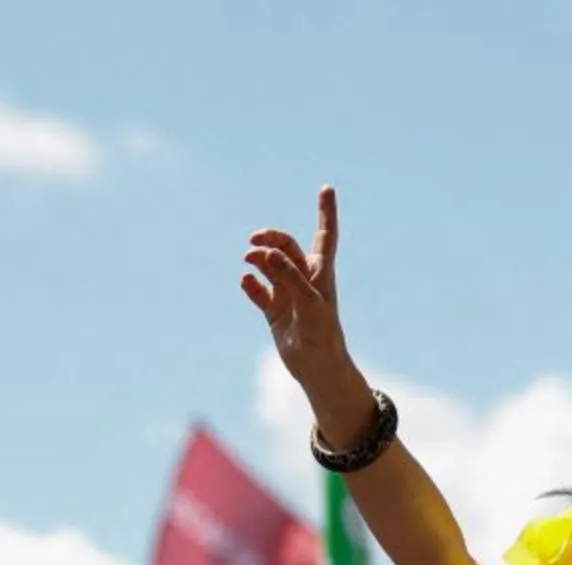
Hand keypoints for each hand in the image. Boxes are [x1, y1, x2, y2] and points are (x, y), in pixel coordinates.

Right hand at [242, 187, 354, 397]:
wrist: (318, 367)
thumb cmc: (322, 334)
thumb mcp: (309, 303)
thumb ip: (289, 276)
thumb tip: (267, 253)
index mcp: (321, 273)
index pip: (325, 235)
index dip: (326, 212)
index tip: (326, 188)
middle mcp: (304, 279)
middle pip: (287, 246)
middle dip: (271, 237)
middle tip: (254, 240)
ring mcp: (288, 294)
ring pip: (269, 266)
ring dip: (257, 258)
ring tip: (247, 259)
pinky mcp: (274, 311)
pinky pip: (258, 291)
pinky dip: (250, 284)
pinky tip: (245, 282)